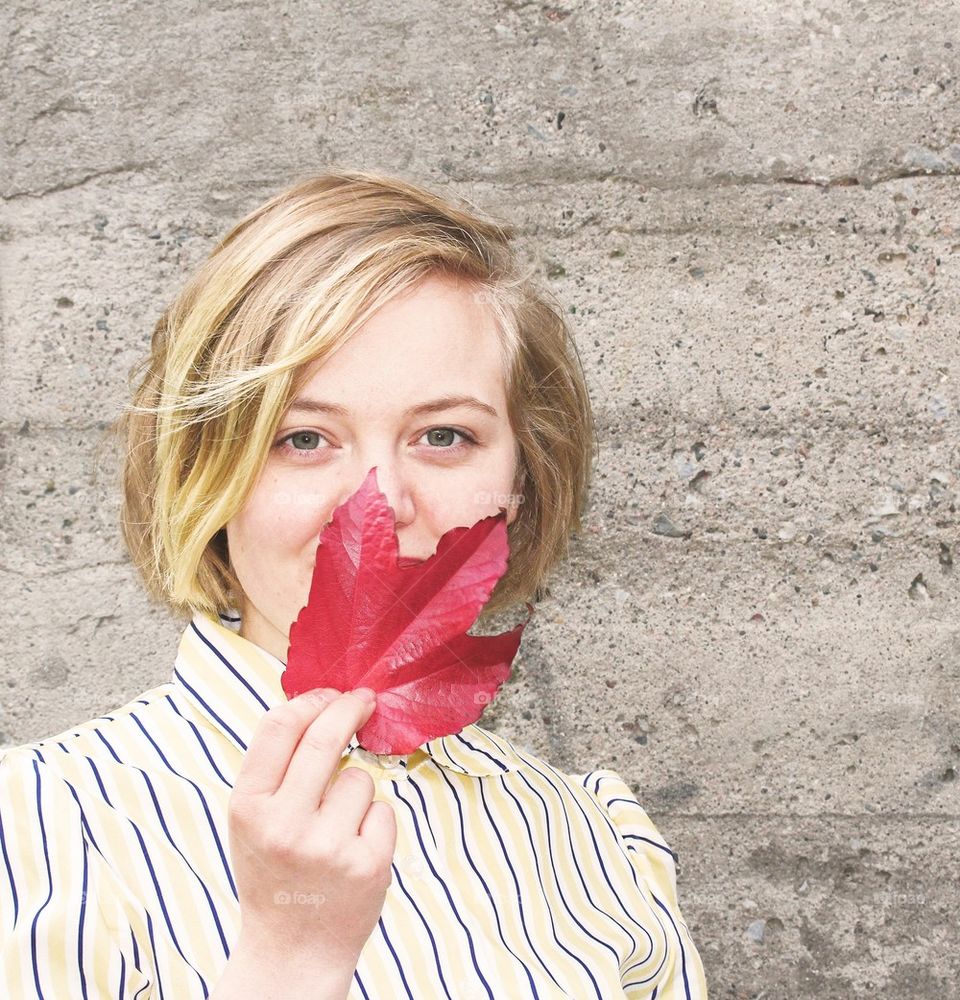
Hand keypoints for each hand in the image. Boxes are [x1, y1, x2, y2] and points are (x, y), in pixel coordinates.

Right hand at [226, 688, 395, 971]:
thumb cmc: (274, 872)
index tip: (331, 693)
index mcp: (248, 808)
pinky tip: (353, 851)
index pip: (279, 727)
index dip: (311, 700)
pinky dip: (374, 824)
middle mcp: (285, 825)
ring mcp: (328, 846)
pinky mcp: (367, 864)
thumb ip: (275, 768)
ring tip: (335, 830)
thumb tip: (315, 703)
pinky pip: (383, 811)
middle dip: (350, 708)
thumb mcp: (253, 819)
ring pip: (360, 778)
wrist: (292, 951)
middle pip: (325, 738)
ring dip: (355, 792)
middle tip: (365, 700)